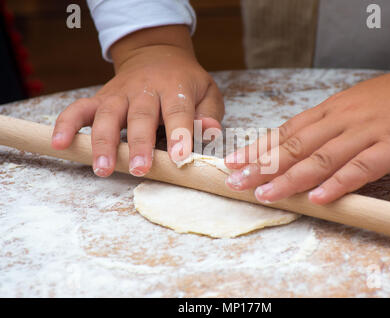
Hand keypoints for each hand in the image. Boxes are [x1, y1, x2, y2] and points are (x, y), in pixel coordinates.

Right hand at [52, 25, 223, 176]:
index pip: (177, 111)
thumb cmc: (185, 82)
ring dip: (103, 142)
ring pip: (108, 115)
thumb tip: (210, 130)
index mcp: (175, 87)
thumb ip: (209, 112)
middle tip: (139, 169)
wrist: (157, 55)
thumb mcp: (207, 92)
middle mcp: (145, 89)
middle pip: (140, 116)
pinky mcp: (102, 98)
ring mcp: (120, 94)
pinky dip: (67, 124)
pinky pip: (80, 108)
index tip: (180, 158)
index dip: (179, 133)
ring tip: (102, 168)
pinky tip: (60, 143)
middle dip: (139, 144)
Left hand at [225, 48, 389, 203]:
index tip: (234, 161)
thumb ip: (330, 125)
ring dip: (289, 178)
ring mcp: (367, 132)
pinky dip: (337, 184)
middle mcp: (342, 119)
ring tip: (264, 194)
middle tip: (234, 181)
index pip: (287, 130)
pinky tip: (318, 198)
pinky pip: (361, 168)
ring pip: (320, 157)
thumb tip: (302, 147)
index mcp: (332, 109)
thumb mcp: (356, 105)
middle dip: (262, 165)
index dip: (258, 147)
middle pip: (295, 145)